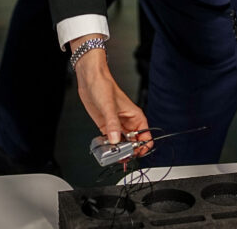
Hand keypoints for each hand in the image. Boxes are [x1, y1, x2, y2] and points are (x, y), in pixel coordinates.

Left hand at [72, 37, 150, 156]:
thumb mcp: (109, 106)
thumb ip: (113, 124)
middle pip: (134, 143)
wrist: (90, 80)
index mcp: (135, 116)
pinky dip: (109, 146)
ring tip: (112, 153)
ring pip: (122, 143)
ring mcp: (117, 125)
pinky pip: (111, 140)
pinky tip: (105, 147)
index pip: (145, 136)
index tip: (134, 152)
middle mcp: (127, 122)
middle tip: (121, 156)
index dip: (142, 146)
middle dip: (129, 151)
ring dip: (118, 150)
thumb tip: (116, 140)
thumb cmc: (104, 85)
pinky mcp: (106, 126)